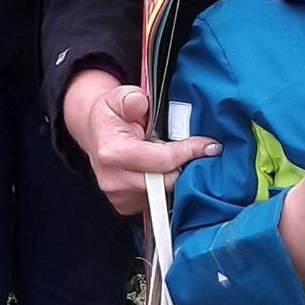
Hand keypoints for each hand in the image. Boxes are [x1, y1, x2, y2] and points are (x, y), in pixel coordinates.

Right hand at [62, 69, 217, 216]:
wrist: (96, 132)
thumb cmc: (111, 115)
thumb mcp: (119, 97)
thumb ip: (131, 98)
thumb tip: (139, 103)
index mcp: (113, 154)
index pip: (164, 161)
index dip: (190, 151)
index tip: (209, 145)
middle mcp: (114, 180)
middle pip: (168, 182)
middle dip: (182, 165)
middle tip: (185, 148)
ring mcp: (119, 198)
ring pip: (166, 193)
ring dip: (173, 175)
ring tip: (165, 156)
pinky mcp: (126, 207)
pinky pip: (158, 200)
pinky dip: (165, 185)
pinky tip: (159, 169)